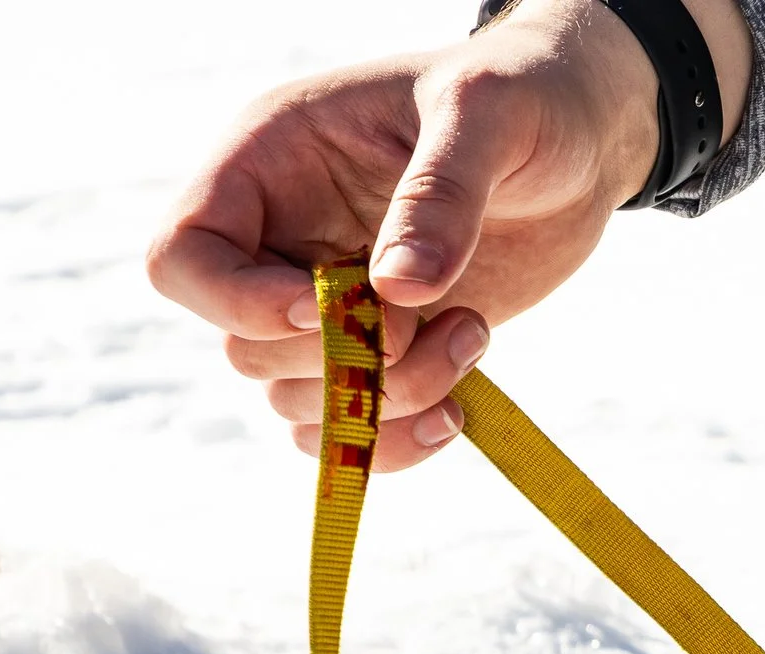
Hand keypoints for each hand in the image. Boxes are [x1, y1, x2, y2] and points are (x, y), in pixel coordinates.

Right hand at [145, 0, 748, 470]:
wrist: (580, 142)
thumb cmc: (524, 98)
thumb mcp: (486, 111)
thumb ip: (441, 193)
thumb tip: (399, 290)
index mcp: (270, 164)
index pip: (184, 257)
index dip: (240, 303)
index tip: (328, 303)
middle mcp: (285, 241)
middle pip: (246, 350)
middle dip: (341, 358)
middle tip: (425, 318)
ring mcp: (331, 305)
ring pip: (302, 402)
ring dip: (388, 399)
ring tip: (472, 331)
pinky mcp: (385, 351)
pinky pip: (350, 432)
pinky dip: (397, 443)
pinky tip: (462, 408)